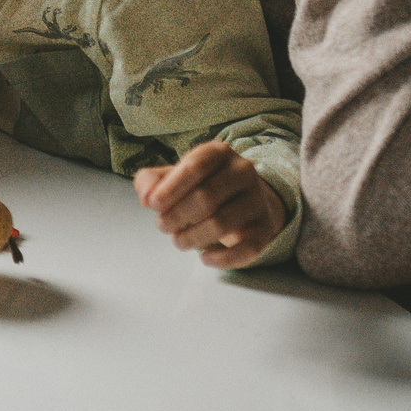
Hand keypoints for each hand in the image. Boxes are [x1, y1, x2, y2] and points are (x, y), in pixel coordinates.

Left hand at [132, 142, 287, 269]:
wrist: (244, 201)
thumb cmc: (199, 187)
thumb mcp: (173, 177)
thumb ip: (150, 181)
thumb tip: (145, 197)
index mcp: (219, 152)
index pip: (195, 166)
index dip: (171, 188)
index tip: (153, 206)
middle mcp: (243, 171)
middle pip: (206, 197)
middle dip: (177, 215)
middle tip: (163, 226)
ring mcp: (257, 199)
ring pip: (222, 223)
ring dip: (192, 237)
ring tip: (178, 240)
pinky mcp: (265, 227)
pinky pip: (247, 248)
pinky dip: (223, 258)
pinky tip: (205, 258)